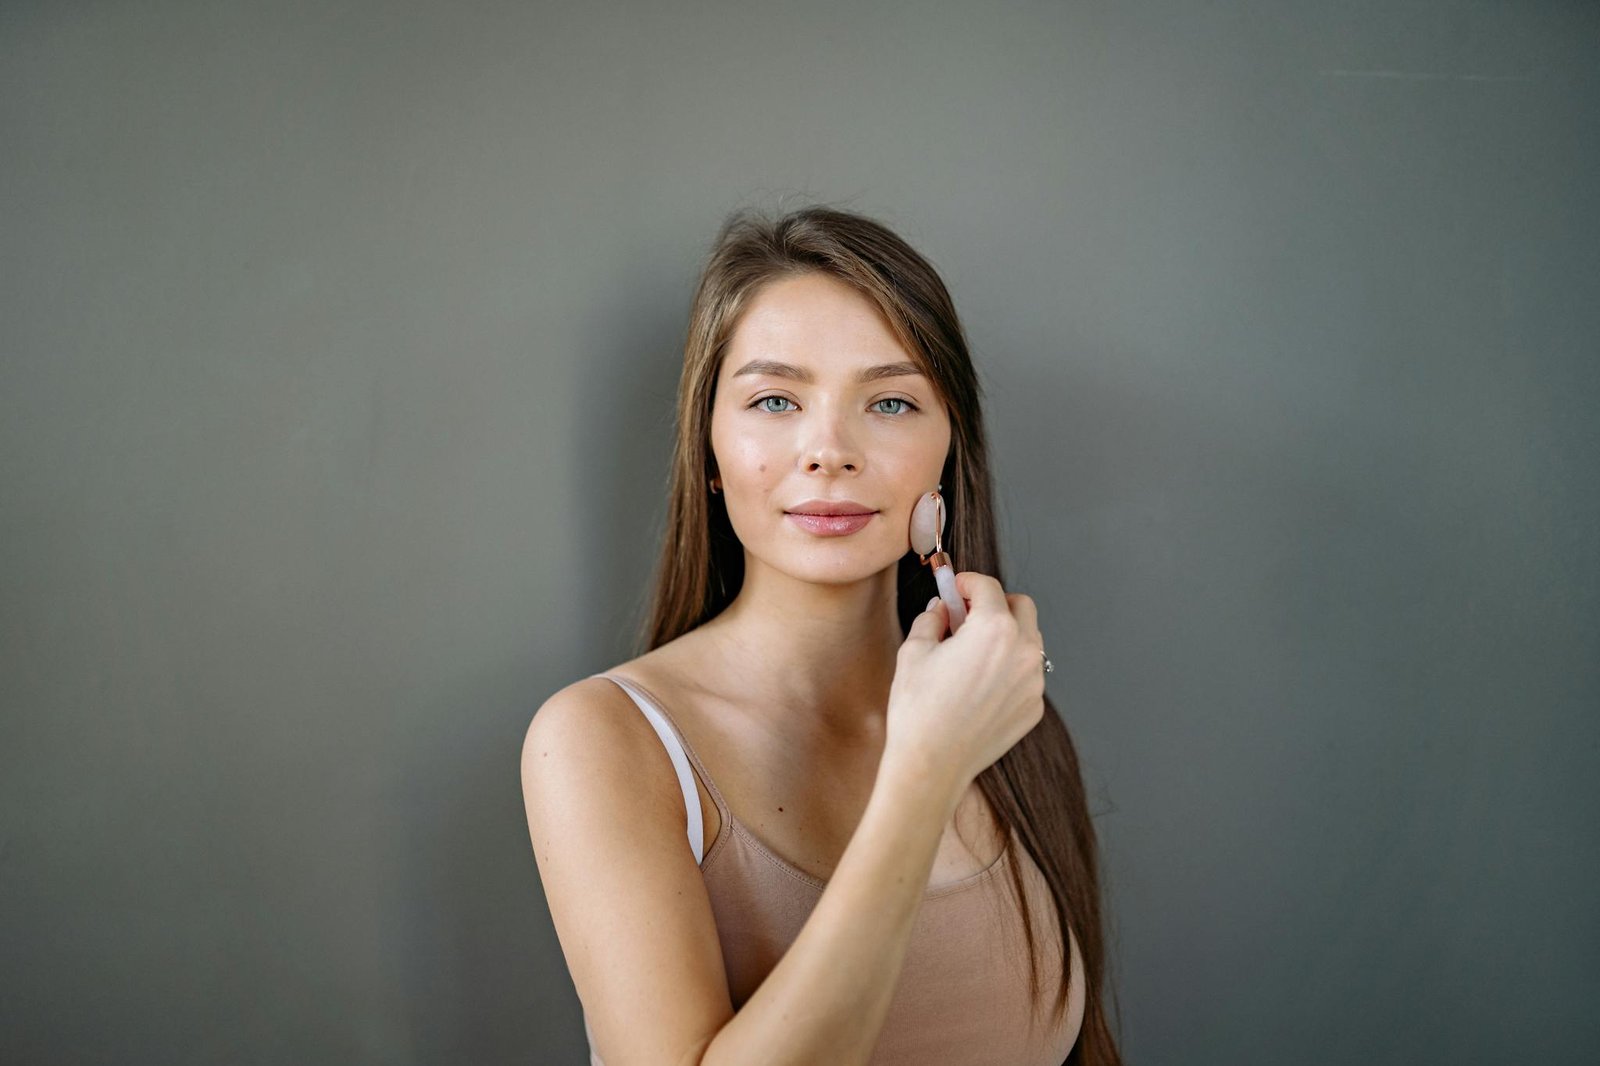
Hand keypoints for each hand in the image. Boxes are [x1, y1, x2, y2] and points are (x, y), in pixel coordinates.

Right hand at [883, 572, 1047, 802]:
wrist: (931, 764)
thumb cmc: (919, 710)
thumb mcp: (914, 652)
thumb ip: (932, 619)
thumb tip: (941, 609)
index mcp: (994, 630)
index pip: (988, 587)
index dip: (967, 582)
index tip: (955, 588)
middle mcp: (1023, 652)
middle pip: (1021, 606)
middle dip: (996, 603)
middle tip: (968, 615)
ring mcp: (1033, 682)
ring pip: (1029, 641)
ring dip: (1006, 636)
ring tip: (972, 653)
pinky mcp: (1033, 707)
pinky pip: (1027, 675)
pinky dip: (1009, 669)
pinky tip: (980, 685)